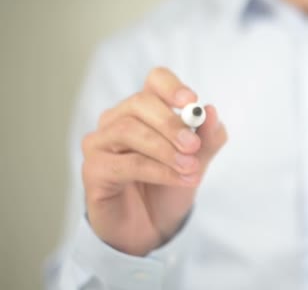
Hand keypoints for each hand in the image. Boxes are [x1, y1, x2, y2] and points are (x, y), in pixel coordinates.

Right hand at [81, 67, 226, 255]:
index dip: (171, 86)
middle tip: (194, 145)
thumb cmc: (170, 186)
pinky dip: (158, 171)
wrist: (152, 227)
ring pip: (129, 131)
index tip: (191, 101)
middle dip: (170, 123)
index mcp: (145, 110)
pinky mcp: (93, 169)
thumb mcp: (198, 161)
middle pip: (140, 103)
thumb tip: (212, 112)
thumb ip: (208, 138)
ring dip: (165, 150)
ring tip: (191, 168)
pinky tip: (181, 180)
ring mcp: (100, 143)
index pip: (155, 80)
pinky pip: (126, 164)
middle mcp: (117, 119)